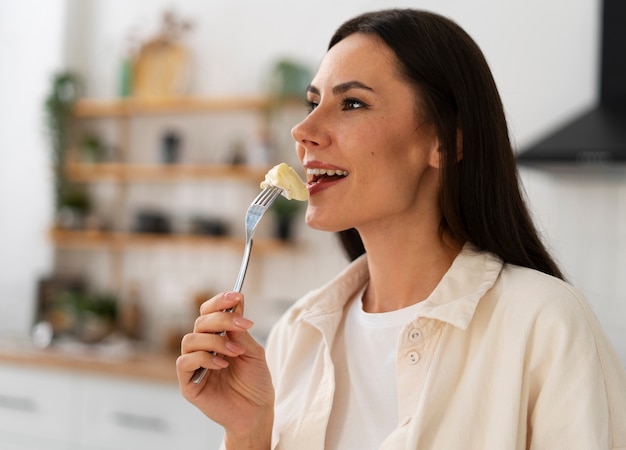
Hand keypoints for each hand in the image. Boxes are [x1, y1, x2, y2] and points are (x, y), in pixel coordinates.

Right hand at [176, 292, 273, 447]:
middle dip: (222, 319)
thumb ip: (241, 332)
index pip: (209, 312)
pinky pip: (185, 362)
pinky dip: (204, 358)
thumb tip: (235, 306)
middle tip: (243, 324)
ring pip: (190, 339)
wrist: (256, 412)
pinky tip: (222, 365)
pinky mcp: (188, 383)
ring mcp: (194, 365)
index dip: (220, 301)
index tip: (236, 296)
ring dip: (215, 341)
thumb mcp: (253, 352)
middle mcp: (203, 348)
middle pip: (200, 322)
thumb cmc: (255, 382)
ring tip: (235, 352)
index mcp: (217, 337)